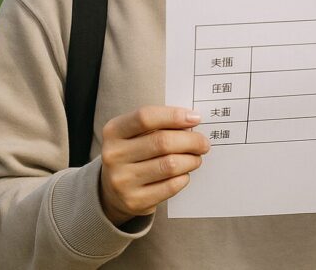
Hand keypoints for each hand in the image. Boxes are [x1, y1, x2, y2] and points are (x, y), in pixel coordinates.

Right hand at [99, 105, 209, 225]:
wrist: (113, 190)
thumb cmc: (133, 153)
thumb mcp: (136, 134)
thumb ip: (160, 124)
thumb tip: (192, 122)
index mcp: (114, 131)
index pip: (145, 117)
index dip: (174, 115)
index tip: (195, 118)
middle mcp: (113, 155)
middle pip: (162, 142)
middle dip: (191, 141)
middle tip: (203, 143)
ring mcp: (122, 180)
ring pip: (169, 165)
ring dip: (190, 160)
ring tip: (196, 158)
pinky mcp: (135, 200)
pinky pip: (170, 186)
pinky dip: (183, 177)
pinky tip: (184, 173)